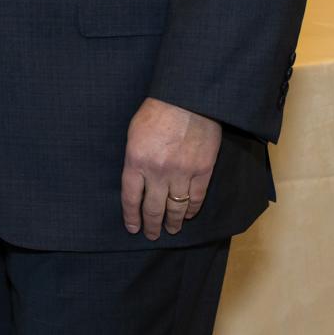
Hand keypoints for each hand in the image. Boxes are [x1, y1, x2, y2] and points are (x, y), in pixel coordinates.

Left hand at [120, 96, 221, 239]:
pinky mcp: (202, 170)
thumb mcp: (134, 133)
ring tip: (171, 230)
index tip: (133, 228)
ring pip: (176, 207)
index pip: (131, 197)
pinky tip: (187, 215)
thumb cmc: (156, 111)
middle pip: (153, 208)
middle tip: (151, 235)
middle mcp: (158, 171)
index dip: (131, 216)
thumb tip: (136, 180)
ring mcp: (182, 173)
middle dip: (152, 225)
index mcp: (136, 160)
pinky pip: (196, 198)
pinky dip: (191, 209)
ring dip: (173, 222)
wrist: (188, 99)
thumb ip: (134, 158)